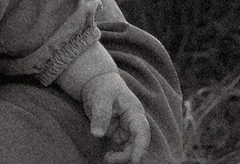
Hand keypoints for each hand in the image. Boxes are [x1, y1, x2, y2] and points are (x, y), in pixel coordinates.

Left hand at [64, 47, 151, 161]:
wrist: (97, 83)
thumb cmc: (102, 86)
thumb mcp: (100, 97)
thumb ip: (100, 114)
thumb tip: (97, 134)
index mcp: (134, 111)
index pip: (142, 131)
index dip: (141, 147)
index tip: (135, 160)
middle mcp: (133, 122)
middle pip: (137, 143)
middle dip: (127, 155)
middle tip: (109, 159)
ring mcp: (126, 129)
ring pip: (130, 148)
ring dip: (121, 156)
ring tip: (107, 158)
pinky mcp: (118, 133)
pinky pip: (121, 148)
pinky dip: (117, 154)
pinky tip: (107, 155)